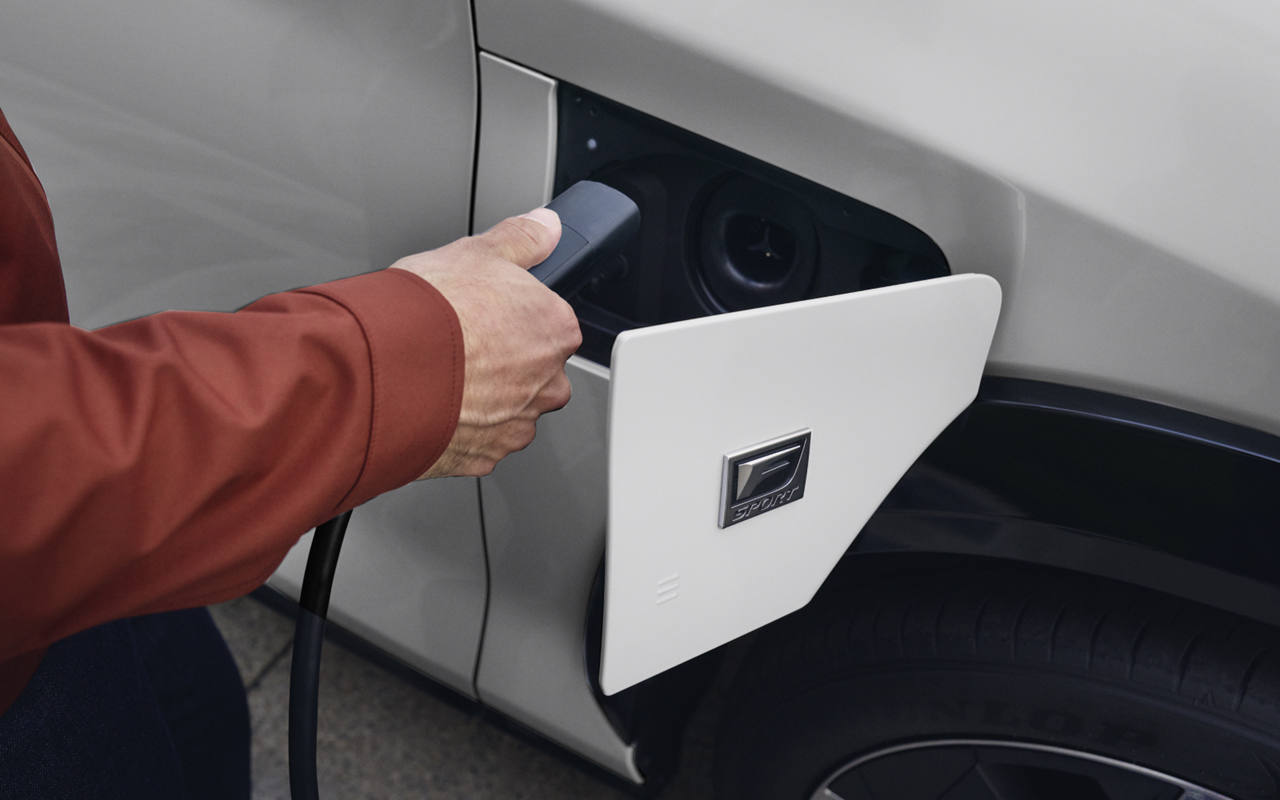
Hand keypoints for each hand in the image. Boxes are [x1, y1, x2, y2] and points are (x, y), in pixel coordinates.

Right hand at [390, 208, 581, 477]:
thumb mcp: (478, 251)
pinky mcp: (484, 457)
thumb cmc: (429, 315)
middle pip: (534, 370)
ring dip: (483, 397)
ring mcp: (516, 424)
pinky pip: (478, 440)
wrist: (382, 372)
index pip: (549, 323)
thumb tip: (545, 227)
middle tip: (461, 345)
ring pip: (507, 409)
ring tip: (441, 375)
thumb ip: (522, 239)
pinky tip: (433, 404)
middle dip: (503, 361)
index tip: (487, 315)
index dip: (513, 316)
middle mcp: (547, 383)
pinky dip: (459, 427)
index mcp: (555, 330)